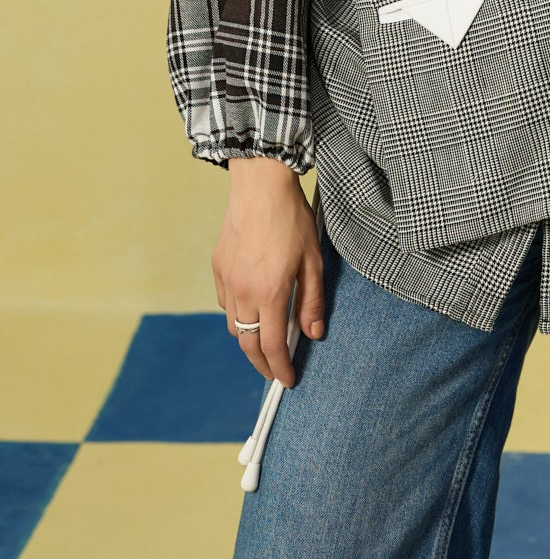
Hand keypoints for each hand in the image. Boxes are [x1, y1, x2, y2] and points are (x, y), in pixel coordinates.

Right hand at [212, 157, 325, 388]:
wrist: (260, 185)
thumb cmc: (291, 219)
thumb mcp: (313, 259)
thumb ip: (312, 300)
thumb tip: (313, 334)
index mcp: (270, 293)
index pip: (272, 346)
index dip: (280, 369)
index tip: (289, 381)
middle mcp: (244, 292)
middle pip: (248, 344)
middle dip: (262, 364)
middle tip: (276, 372)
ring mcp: (228, 280)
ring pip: (234, 326)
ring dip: (249, 340)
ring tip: (266, 341)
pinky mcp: (219, 268)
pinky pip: (226, 304)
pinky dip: (238, 315)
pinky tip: (252, 308)